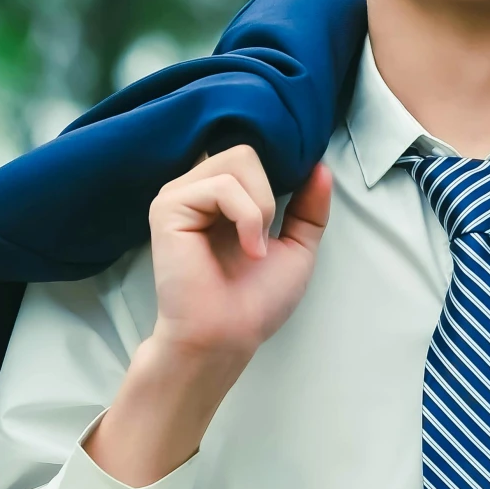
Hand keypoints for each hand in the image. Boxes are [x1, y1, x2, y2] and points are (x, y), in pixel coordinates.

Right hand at [149, 144, 330, 361]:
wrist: (228, 336)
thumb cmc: (256, 301)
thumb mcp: (298, 247)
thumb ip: (309, 207)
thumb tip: (321, 167)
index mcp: (221, 197)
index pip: (251, 156)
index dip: (277, 171)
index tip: (290, 206)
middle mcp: (197, 190)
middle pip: (247, 152)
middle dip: (269, 195)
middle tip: (263, 237)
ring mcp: (179, 196)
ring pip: (239, 161)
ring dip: (261, 208)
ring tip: (253, 247)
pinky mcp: (168, 207)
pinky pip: (221, 186)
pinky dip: (247, 218)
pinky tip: (247, 249)